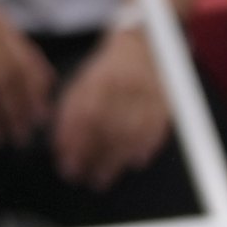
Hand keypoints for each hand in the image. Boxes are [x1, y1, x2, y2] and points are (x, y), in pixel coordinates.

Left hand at [52, 26, 176, 189]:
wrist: (143, 47)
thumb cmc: (108, 72)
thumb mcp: (83, 83)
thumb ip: (71, 110)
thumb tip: (60, 143)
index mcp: (98, 80)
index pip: (83, 116)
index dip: (73, 143)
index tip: (65, 163)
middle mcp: (122, 88)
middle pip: (106, 128)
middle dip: (91, 157)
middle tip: (81, 178)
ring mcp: (146, 96)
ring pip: (130, 134)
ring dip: (114, 161)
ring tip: (101, 179)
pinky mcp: (165, 105)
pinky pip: (156, 131)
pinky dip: (143, 149)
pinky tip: (132, 163)